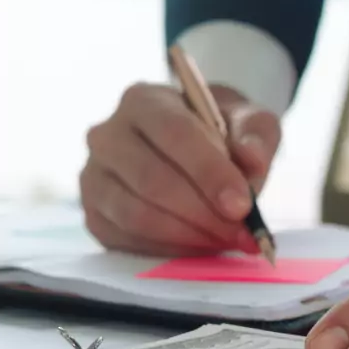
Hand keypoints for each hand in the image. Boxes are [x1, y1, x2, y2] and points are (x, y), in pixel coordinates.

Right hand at [80, 82, 280, 255]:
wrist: (193, 150)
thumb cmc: (220, 133)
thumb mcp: (249, 122)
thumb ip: (256, 136)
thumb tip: (252, 161)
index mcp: (145, 100)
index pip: (174, 133)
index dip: (209, 172)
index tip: (242, 206)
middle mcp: (108, 134)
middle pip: (152, 179)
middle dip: (202, 213)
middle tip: (240, 233)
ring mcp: (94, 176)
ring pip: (136, 214)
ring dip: (187, 235)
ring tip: (224, 241)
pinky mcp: (93, 213)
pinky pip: (127, 239)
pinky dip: (168, 249)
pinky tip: (198, 247)